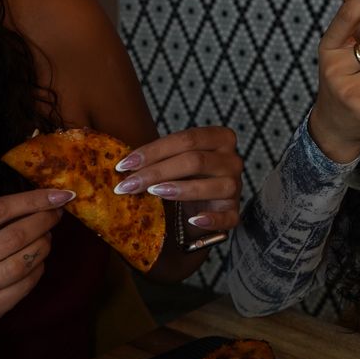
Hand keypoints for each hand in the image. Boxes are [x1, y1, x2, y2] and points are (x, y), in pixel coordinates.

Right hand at [0, 188, 74, 351]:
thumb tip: (44, 202)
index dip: (33, 200)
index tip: (60, 195)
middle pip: (15, 236)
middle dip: (44, 221)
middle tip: (57, 214)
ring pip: (23, 262)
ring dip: (44, 246)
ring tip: (47, 238)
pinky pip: (26, 285)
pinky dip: (39, 268)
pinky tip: (38, 261)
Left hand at [112, 126, 242, 235]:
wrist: (203, 204)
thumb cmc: (185, 176)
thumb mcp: (176, 159)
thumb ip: (159, 157)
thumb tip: (124, 165)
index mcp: (220, 138)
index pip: (187, 139)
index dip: (153, 150)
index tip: (124, 165)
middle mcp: (232, 160)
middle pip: (195, 161)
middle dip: (156, 172)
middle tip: (127, 184)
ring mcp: (236, 187)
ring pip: (210, 186)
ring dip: (179, 189)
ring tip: (152, 193)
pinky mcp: (235, 212)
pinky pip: (226, 217)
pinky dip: (210, 219)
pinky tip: (193, 220)